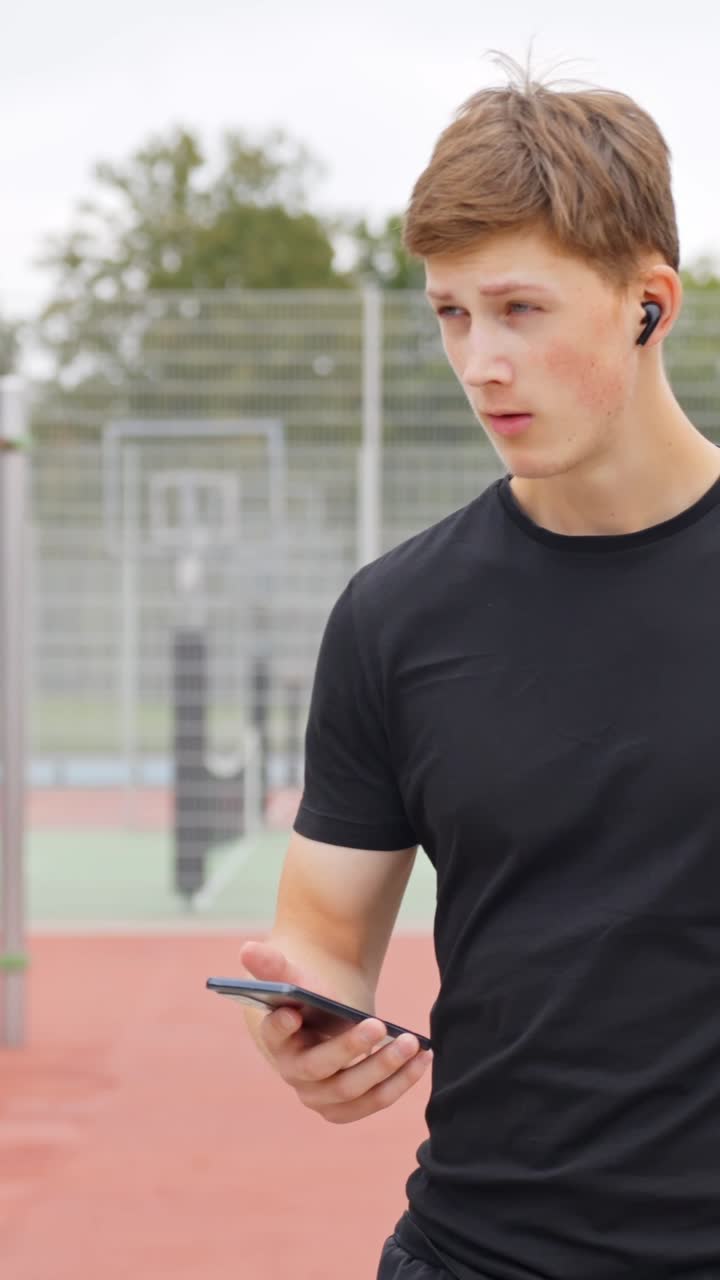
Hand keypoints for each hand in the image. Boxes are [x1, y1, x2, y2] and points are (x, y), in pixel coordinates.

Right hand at [239, 939, 431, 1123]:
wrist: (325, 1017)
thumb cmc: (308, 995)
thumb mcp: (293, 974)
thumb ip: (273, 963)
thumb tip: (247, 950)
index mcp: (276, 1036)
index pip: (274, 1033)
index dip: (281, 1025)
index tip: (294, 1011)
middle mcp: (294, 1072)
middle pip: (321, 1068)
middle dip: (351, 1048)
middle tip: (380, 1025)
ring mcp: (319, 1095)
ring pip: (352, 1091)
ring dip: (384, 1069)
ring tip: (413, 1044)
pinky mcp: (345, 1106)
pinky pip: (373, 1102)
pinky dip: (399, 1084)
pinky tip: (422, 1061)